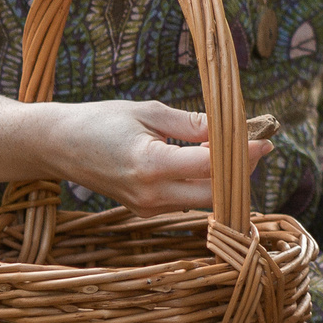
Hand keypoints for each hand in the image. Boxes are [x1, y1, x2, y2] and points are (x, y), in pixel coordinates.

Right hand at [50, 99, 276, 214]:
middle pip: (214, 193)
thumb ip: (192, 123)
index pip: (210, 166)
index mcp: (150, 165)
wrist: (57, 145)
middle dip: (240, 172)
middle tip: (257, 146)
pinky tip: (210, 161)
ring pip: (203, 200)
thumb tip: (234, 127)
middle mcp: (150, 194)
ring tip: (238, 149)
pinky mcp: (144, 210)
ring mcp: (147, 207)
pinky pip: (186, 200)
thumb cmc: (101, 121)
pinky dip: (203, 183)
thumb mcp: (149, 112)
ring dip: (224, 179)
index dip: (242, 154)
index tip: (265, 141)